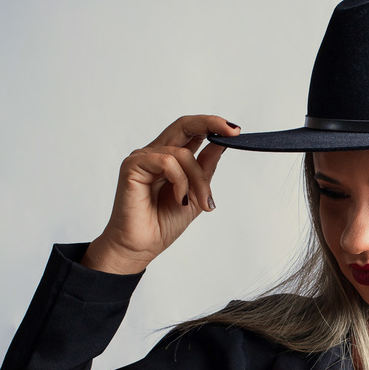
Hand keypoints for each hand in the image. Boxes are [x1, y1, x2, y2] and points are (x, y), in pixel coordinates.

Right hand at [82, 115, 239, 273]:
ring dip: (198, 179)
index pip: (192, 132)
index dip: (213, 126)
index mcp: (171, 159)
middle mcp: (156, 153)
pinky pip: (166, 162)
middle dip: (210, 123)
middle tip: (232, 131)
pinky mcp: (133, 165)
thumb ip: (205, 168)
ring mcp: (143, 158)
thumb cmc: (163, 223)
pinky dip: (180, 181)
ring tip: (200, 202)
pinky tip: (179, 199)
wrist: (142, 246)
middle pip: (184, 125)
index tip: (236, 131)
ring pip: (182, 153)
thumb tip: (221, 144)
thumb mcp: (196, 193)